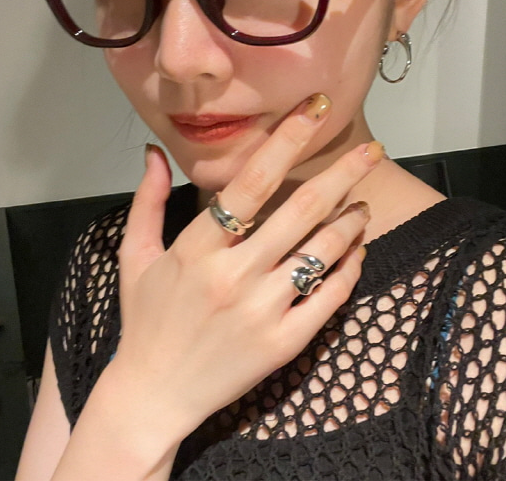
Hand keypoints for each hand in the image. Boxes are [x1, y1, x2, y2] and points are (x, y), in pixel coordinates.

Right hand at [107, 94, 383, 445]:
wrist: (153, 396)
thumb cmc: (146, 322)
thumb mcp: (133, 258)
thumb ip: (147, 202)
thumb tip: (153, 152)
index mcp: (197, 248)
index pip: (251, 181)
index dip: (286, 139)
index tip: (314, 109)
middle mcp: (234, 275)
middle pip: (301, 209)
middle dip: (343, 173)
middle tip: (371, 151)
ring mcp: (263, 311)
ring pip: (323, 251)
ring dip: (352, 220)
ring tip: (363, 202)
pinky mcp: (284, 343)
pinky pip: (331, 296)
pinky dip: (351, 266)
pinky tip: (358, 248)